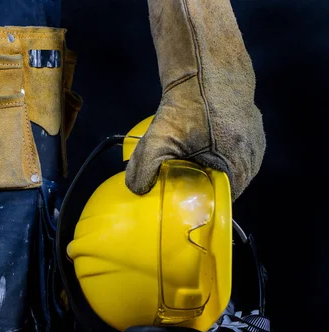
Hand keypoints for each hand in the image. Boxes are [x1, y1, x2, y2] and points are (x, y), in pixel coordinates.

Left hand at [126, 0, 264, 200]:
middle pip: (232, 185)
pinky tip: (205, 150)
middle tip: (188, 187)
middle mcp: (253, 153)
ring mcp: (257, 139)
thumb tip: (137, 190)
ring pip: (237, 169)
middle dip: (210, 187)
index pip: (225, 199)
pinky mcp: (255, 126)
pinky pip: (241, 152)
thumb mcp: (159, 138)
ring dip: (218, 171)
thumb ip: (144, 168)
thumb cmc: (187, 103)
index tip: (188, 202)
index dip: (206, 202)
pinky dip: (224, 155)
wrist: (205, 66)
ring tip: (196, 169)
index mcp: (238, 162)